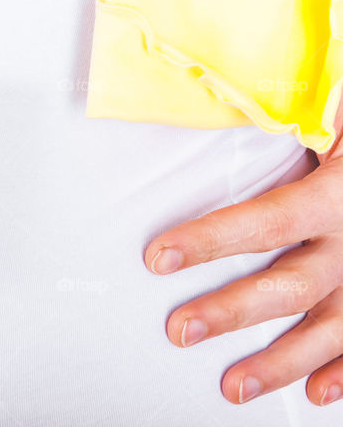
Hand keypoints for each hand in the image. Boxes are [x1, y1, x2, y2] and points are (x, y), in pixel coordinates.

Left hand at [145, 110, 342, 406]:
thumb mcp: (339, 128)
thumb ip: (306, 120)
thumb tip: (238, 88)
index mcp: (337, 197)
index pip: (266, 222)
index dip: (211, 241)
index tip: (158, 256)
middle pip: (290, 286)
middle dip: (233, 311)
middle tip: (179, 330)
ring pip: (328, 330)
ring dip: (280, 363)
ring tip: (231, 387)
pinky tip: (313, 395)